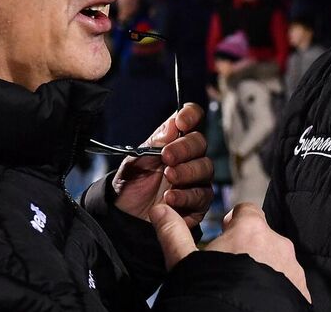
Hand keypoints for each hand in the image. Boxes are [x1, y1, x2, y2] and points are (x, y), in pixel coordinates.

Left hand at [113, 103, 212, 227]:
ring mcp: (196, 179)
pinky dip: (186, 196)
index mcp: (175, 140)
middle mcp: (189, 157)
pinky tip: (170, 198)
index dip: (191, 115)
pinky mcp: (198, 203)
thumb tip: (173, 125)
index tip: (181, 123)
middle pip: (200, 143)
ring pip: (205, 169)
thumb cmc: (132, 183)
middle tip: (167, 157)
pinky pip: (202, 196)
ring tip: (168, 176)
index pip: (193, 118)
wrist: (125, 215)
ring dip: (187, 172)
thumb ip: (155, 143)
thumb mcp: (136, 160)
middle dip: (184, 149)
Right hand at [151, 202, 310, 302]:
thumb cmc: (210, 291)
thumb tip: (158, 209)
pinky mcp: (303, 291)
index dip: (234, 222)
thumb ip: (173, 233)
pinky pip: (290, 283)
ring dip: (265, 268)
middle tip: (229, 269)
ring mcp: (294, 269)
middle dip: (249, 248)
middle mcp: (277, 243)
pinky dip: (277, 287)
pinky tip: (258, 301)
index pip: (246, 210)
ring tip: (243, 288)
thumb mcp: (184, 263)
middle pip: (263, 236)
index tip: (224, 236)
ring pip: (278, 260)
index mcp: (251, 228)